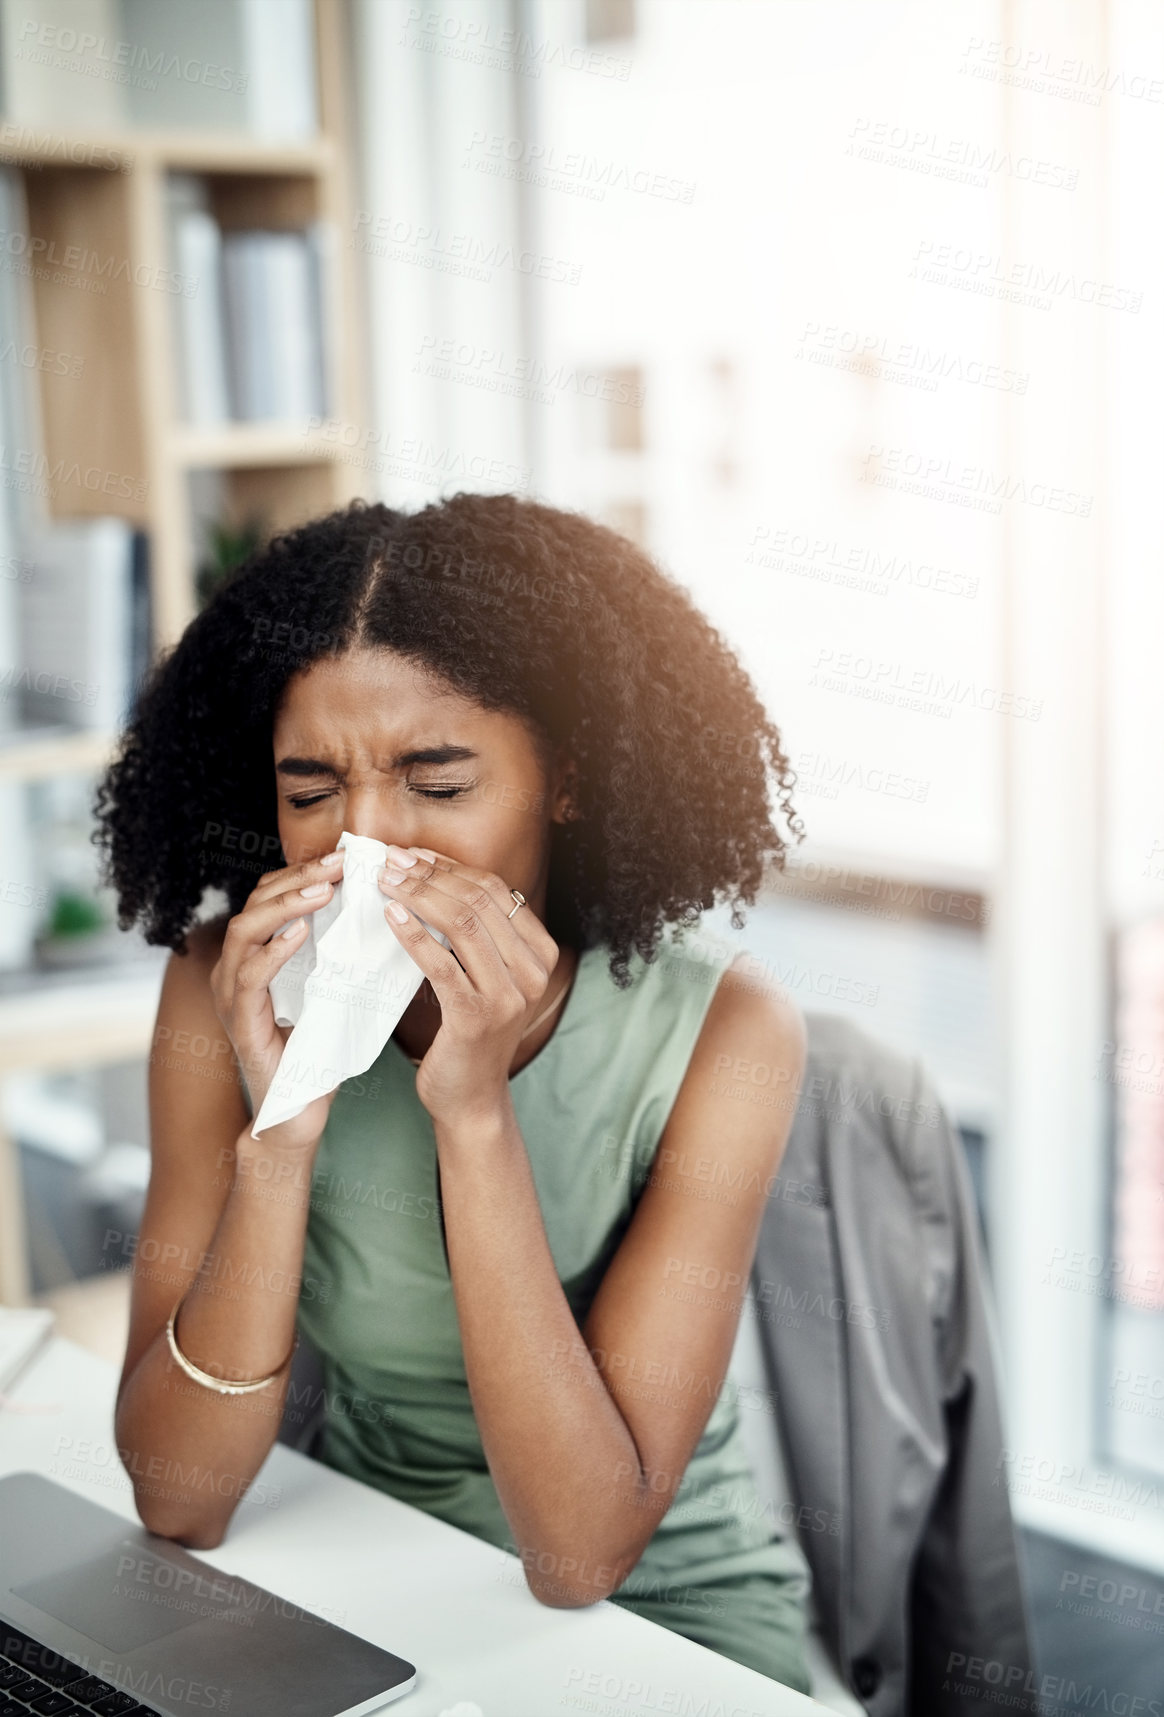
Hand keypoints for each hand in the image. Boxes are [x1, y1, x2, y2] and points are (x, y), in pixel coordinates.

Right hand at [209, 849, 345, 1152]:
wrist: (297, 1113)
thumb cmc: (317, 1052)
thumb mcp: (332, 990)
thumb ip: (341, 953)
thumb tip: (384, 910)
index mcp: (257, 956)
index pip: (272, 896)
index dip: (305, 872)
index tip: (347, 856)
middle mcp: (236, 969)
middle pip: (255, 902)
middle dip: (298, 877)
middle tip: (340, 862)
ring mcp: (232, 995)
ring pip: (245, 930)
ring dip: (286, 905)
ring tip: (323, 890)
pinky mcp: (240, 1023)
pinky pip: (250, 977)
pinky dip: (274, 950)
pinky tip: (302, 933)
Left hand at [377, 845, 558, 1128]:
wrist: (470, 1098)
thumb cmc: (470, 1032)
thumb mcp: (486, 977)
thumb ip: (478, 936)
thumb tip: (431, 875)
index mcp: (540, 954)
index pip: (496, 890)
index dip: (451, 866)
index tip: (413, 854)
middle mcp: (533, 972)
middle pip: (480, 901)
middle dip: (430, 875)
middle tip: (392, 863)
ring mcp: (509, 996)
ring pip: (463, 924)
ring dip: (419, 896)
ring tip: (386, 883)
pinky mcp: (477, 1017)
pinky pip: (441, 963)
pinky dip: (413, 934)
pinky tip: (391, 917)